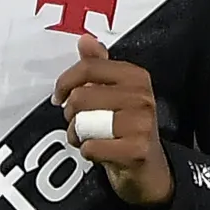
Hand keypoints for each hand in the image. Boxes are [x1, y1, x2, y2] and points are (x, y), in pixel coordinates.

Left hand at [54, 35, 171, 207]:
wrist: (150, 170)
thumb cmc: (127, 129)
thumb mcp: (114, 94)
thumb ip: (98, 66)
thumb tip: (85, 40)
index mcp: (136, 76)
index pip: (88, 68)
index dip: (65, 82)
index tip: (59, 96)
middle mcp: (142, 96)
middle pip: (81, 96)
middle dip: (71, 114)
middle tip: (78, 123)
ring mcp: (142, 123)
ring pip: (84, 122)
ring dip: (77, 134)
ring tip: (87, 138)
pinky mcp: (137, 149)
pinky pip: (92, 146)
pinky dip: (87, 152)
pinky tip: (97, 152)